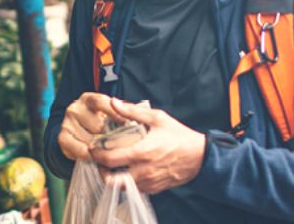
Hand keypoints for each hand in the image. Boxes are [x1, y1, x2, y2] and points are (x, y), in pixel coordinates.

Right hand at [58, 93, 121, 160]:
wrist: (76, 131)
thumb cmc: (98, 121)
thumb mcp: (107, 112)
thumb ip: (119, 112)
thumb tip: (134, 116)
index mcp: (88, 99)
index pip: (101, 102)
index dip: (115, 113)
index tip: (127, 123)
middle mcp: (75, 109)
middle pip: (98, 126)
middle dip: (111, 136)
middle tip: (122, 144)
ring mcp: (67, 123)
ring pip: (91, 140)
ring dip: (102, 148)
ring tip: (110, 152)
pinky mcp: (62, 138)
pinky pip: (80, 150)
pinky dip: (91, 155)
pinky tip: (97, 157)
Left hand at [90, 99, 205, 194]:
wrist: (200, 157)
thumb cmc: (179, 136)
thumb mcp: (158, 118)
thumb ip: (133, 111)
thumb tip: (114, 102)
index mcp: (141, 153)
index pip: (109, 160)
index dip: (96, 155)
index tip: (93, 148)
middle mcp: (142, 171)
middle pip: (110, 180)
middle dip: (100, 171)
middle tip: (99, 161)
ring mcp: (148, 182)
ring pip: (121, 187)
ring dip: (113, 177)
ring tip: (112, 166)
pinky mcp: (154, 189)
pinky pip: (133, 189)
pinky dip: (126, 182)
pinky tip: (127, 170)